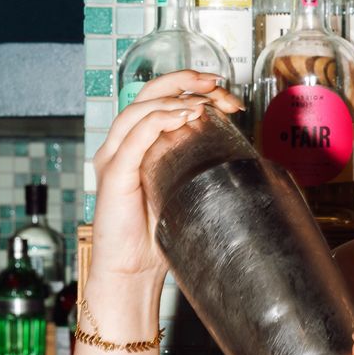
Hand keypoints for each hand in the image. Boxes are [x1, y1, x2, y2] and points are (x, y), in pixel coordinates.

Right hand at [90, 70, 243, 288]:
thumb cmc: (155, 238)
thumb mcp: (183, 193)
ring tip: (205, 102)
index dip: (191, 88)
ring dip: (176, 98)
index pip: (160, 100)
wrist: (130, 273)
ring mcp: (114, 157)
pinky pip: (135, 135)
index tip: (226, 96)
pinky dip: (160, 120)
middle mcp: (121, 145)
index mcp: (137, 146)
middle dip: (186, 81)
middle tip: (219, 85)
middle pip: (148, 92)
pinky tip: (184, 116)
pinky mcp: (113, 174)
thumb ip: (196, 169)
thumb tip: (239, 156)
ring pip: (140, 108)